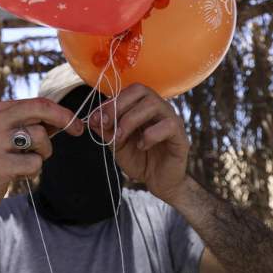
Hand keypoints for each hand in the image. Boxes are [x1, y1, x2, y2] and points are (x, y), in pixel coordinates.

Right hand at [0, 98, 83, 212]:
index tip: (76, 123)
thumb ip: (34, 124)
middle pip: (39, 110)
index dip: (62, 111)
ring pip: (40, 137)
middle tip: (76, 129)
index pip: (37, 102)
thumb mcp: (12, 134)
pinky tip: (19, 172)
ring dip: (43, 153)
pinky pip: (33, 163)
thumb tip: (66, 119)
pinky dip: (33, 170)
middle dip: (63, 119)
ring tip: (28, 160)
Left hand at [87, 84, 188, 204]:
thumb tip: (92, 118)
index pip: (129, 91)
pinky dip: (150, 135)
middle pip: (141, 90)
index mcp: (144, 106)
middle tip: (106, 125)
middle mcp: (159, 108)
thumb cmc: (140, 160)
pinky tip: (142, 146)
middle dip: (118, 106)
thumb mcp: (117, 144)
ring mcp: (172, 120)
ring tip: (120, 138)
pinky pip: (168, 125)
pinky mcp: (181, 136)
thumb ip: (106, 130)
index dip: (110, 101)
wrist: (159, 182)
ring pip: (154, 104)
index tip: (95, 118)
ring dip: (130, 120)